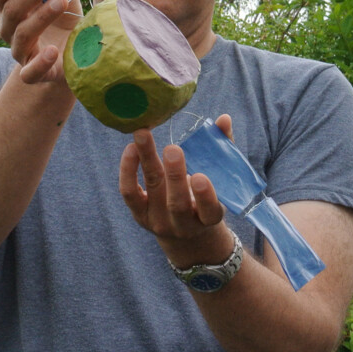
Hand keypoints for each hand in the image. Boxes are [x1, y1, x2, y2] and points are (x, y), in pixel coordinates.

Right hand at [0, 0, 88, 83]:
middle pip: (9, 11)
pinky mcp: (36, 73)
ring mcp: (22, 52)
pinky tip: (53, 51)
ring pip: (21, 35)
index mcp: (12, 5)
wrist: (74, 54)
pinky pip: (29, 73)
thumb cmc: (63, 15)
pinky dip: (39, 63)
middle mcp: (11, 28)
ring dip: (40, 16)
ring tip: (63, 0)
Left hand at [120, 114, 235, 265]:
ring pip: (152, 191)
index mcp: (208, 218)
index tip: (200, 176)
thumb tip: (223, 118)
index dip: (205, 196)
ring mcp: (159, 222)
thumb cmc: (204, 198)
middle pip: (177, 204)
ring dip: (147, 160)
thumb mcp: (218, 180)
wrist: (185, 233)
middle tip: (172, 149)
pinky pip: (130, 193)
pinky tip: (131, 148)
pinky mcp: (139, 215)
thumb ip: (222, 149)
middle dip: (174, 176)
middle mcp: (183, 225)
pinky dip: (128, 170)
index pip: (209, 211)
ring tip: (142, 135)